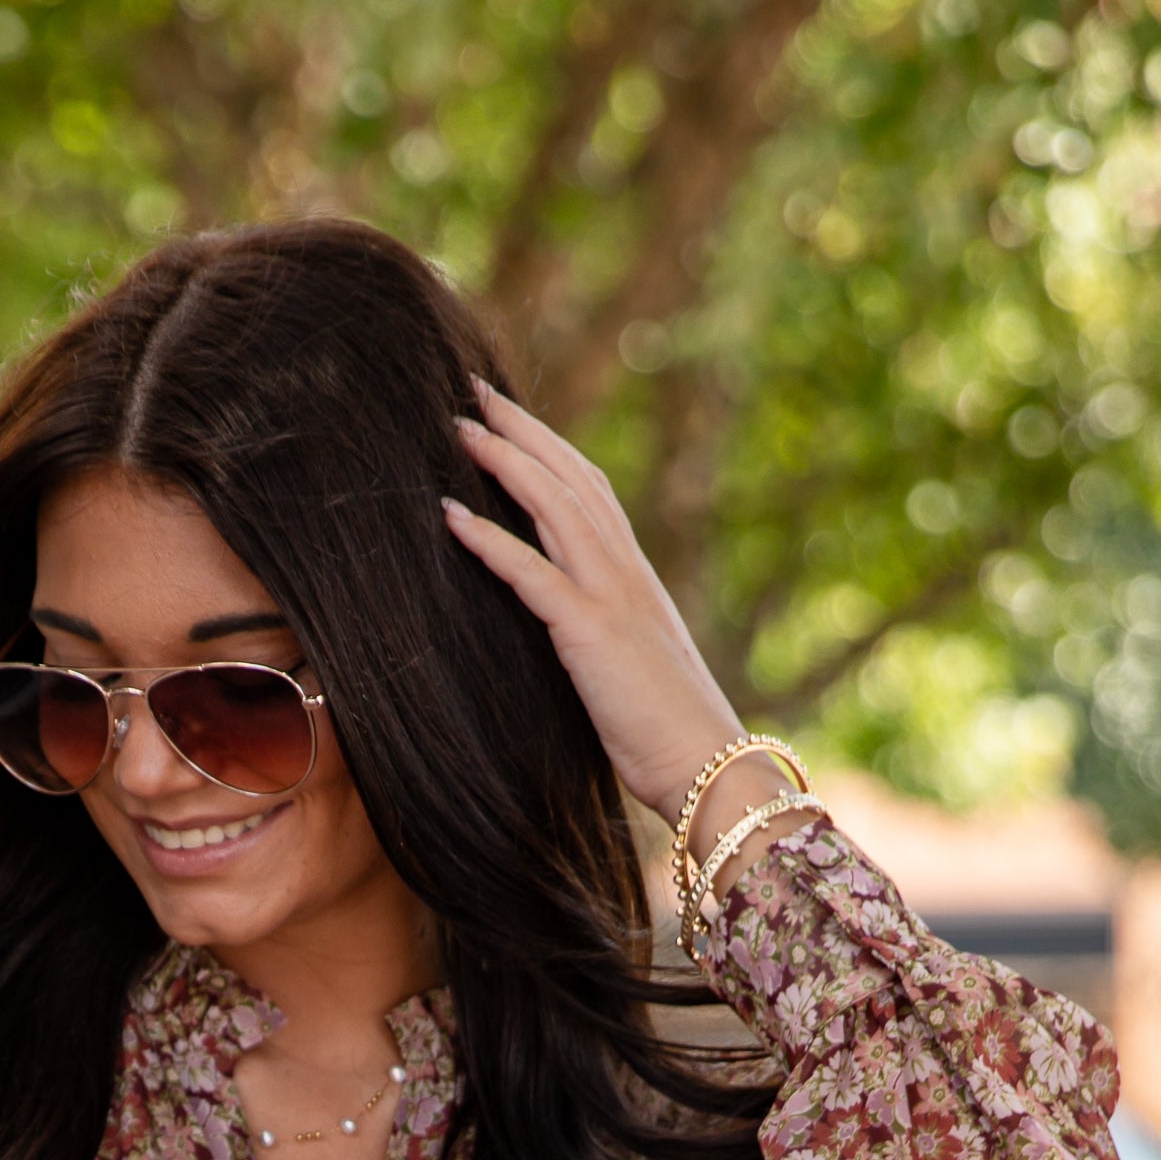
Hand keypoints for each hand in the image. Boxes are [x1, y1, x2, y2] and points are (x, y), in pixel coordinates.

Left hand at [443, 384, 743, 824]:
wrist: (709, 767)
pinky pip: (533, 574)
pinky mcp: (592, 633)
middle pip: (571, 477)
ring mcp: (611, 596)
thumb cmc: (669, 734)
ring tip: (460, 428)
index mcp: (635, 577)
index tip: (511, 419)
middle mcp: (625, 571)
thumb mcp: (631, 667)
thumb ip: (604, 633)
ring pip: (554, 506)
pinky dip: (491, 541)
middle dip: (523, 429)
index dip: (550, 448)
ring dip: (504, 462)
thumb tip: (571, 630)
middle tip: (475, 392)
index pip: (591, 491)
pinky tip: (451, 517)